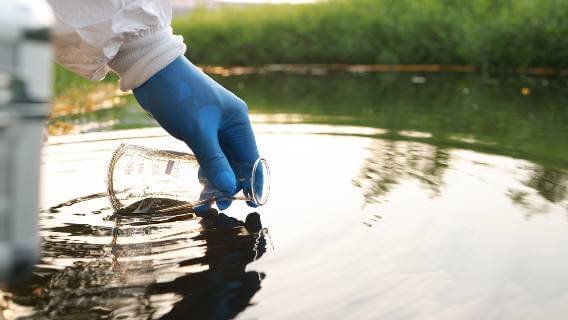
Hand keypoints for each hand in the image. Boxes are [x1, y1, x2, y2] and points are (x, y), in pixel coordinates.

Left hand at [133, 56, 259, 210]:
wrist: (152, 71)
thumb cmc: (179, 96)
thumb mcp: (198, 131)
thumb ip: (214, 160)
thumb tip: (229, 188)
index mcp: (238, 121)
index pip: (252, 157)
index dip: (253, 181)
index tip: (251, 203)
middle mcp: (230, 125)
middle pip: (236, 162)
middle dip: (230, 184)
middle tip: (218, 205)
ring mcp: (213, 127)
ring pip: (220, 161)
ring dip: (215, 179)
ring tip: (205, 201)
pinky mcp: (197, 129)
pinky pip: (206, 155)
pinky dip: (204, 170)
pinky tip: (198, 184)